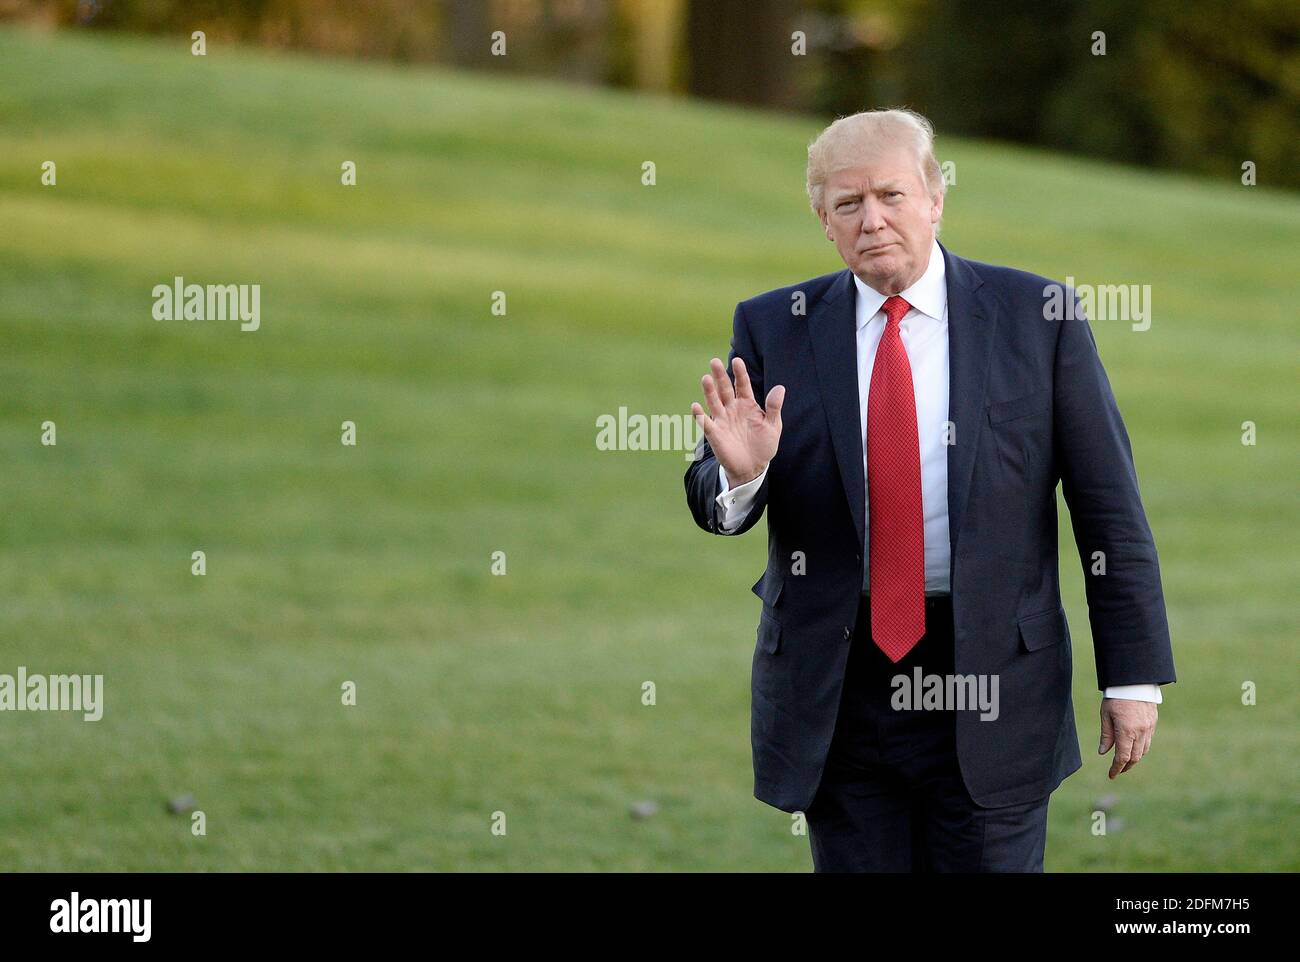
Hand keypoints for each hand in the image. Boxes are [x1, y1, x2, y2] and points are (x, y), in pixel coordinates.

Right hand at [690, 357, 784, 484]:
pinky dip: (699, 415)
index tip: (738, 360)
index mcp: (747, 404)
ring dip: (709, 391)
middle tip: (714, 361)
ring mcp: (722, 420)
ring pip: (714, 402)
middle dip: (720, 376)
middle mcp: (732, 408)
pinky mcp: (715, 433)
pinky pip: (705, 422)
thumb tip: (780, 388)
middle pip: (724, 389)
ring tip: (706, 379)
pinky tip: (695, 406)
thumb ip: (774, 407)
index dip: (740, 373)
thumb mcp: (773, 426)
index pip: (742, 385)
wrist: (753, 468)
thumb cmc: (764, 445)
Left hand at [1099, 698, 1157, 777]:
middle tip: (1117, 770)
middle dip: (1126, 766)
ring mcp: (1149, 728)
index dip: (1116, 768)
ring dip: (1134, 758)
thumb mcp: (1106, 715)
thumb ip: (1106, 735)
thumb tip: (1104, 753)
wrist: (1134, 682)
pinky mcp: (1153, 723)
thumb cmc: (1116, 697)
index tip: (1111, 775)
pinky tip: (1134, 747)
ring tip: (1125, 761)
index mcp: (1126, 731)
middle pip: (1134, 757)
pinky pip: (1148, 741)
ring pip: (1143, 750)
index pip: (1122, 757)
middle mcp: (1140, 732)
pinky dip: (1141, 748)